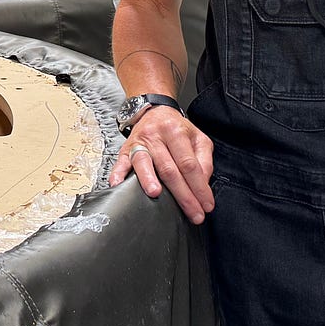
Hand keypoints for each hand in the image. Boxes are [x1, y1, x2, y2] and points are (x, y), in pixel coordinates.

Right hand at [108, 108, 214, 223]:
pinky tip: (118, 184)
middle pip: (169, 168)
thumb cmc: (176, 129)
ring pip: (144, 162)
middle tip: (193, 213)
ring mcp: (139, 143)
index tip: (205, 205)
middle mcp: (156, 136)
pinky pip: (121, 162)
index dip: (199, 187)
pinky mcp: (125, 149)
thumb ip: (204, 161)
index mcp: (176, 132)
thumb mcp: (198, 138)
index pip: (189, 164)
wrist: (154, 112)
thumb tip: (203, 184)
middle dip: (182, 195)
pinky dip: (118, 173)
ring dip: (149, 179)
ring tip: (155, 194)